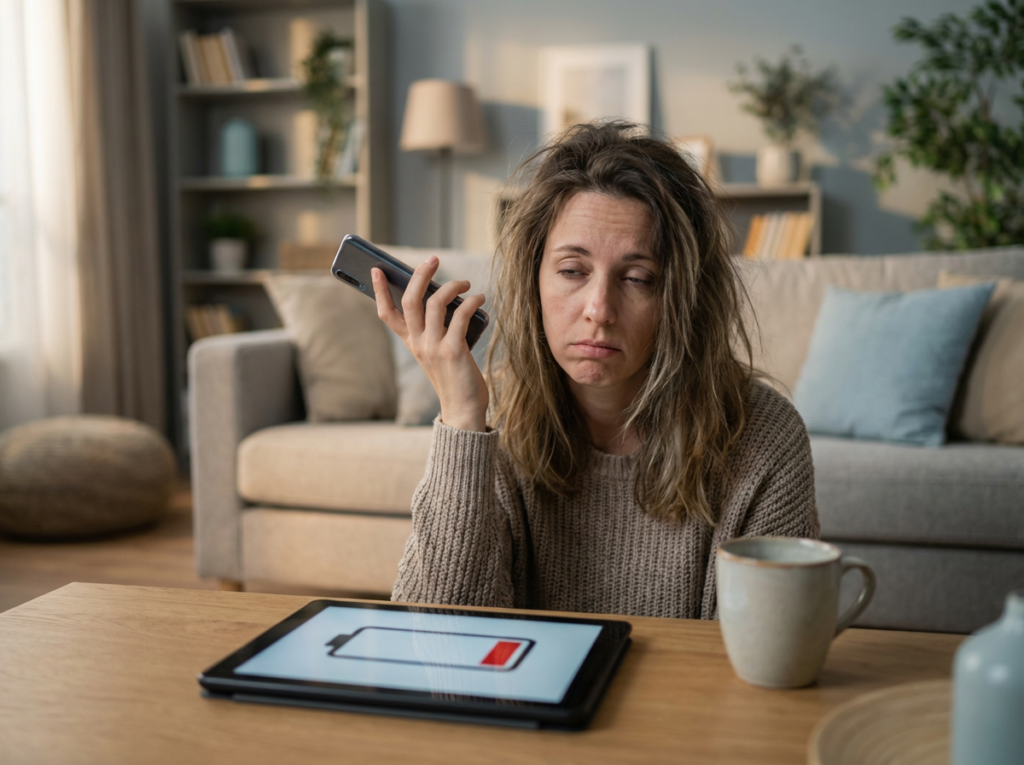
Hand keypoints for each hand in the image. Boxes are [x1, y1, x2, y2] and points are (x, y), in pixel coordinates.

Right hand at [371, 256, 488, 431]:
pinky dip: (472, 302)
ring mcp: (433, 347)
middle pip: (409, 300)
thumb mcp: (437, 352)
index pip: (386, 314)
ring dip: (453, 286)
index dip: (379, 290)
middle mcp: (418, 344)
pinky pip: (461, 316)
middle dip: (420, 275)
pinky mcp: (453, 351)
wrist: (463, 410)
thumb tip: (446, 296)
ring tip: (466, 284)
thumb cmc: (454, 377)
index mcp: (411, 343)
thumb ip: (436, 329)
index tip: (377, 269)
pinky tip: (480, 299)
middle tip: (433, 259)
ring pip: (435, 303)